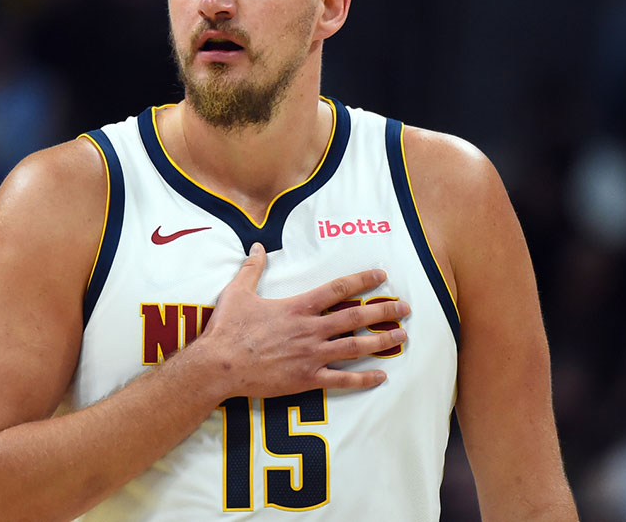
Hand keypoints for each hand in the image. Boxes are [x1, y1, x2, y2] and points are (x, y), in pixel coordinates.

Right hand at [193, 242, 408, 399]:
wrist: (219, 365)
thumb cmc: (228, 329)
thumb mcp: (238, 292)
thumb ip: (252, 268)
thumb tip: (257, 246)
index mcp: (297, 307)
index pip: (338, 289)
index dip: (362, 281)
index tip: (382, 276)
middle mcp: (310, 329)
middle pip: (355, 318)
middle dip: (384, 312)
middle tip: (406, 309)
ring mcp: (311, 356)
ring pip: (355, 347)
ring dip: (381, 341)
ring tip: (401, 337)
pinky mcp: (307, 379)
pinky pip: (342, 379)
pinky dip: (363, 379)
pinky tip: (381, 376)